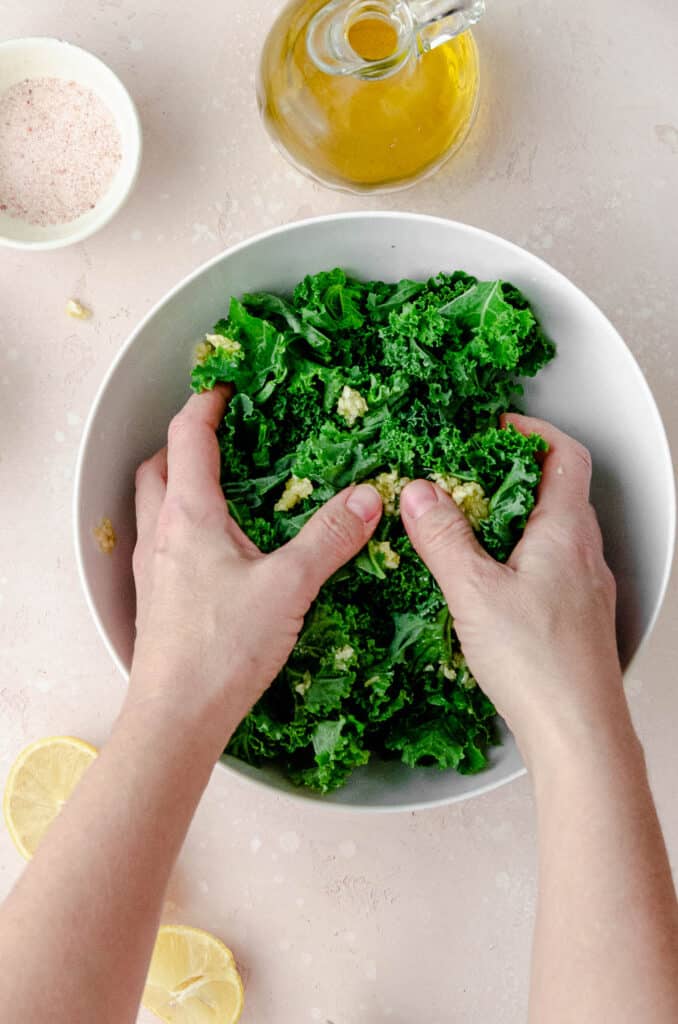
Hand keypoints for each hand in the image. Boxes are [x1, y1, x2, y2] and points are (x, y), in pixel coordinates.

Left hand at [130, 387, 382, 750]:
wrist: (175, 716)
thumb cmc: (224, 648)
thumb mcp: (290, 586)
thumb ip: (330, 538)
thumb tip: (369, 496)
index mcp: (190, 515)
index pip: (189, 437)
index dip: (207, 403)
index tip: (229, 386)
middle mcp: (162, 533)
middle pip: (158, 466)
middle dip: (185, 441)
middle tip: (222, 435)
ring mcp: (153, 568)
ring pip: (154, 504)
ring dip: (177, 482)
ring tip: (221, 487)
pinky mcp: (155, 598)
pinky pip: (161, 541)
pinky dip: (181, 524)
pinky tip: (214, 550)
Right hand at [400, 414, 625, 770]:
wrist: (579, 732)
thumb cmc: (538, 663)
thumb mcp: (474, 591)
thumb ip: (443, 538)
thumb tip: (420, 492)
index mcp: (565, 531)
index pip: (563, 455)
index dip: (531, 431)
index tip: (494, 429)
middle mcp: (584, 553)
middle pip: (558, 491)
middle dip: (512, 475)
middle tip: (470, 477)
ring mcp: (586, 588)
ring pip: (554, 533)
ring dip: (516, 519)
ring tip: (471, 528)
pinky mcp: (578, 619)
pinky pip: (552, 568)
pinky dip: (521, 556)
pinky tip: (491, 584)